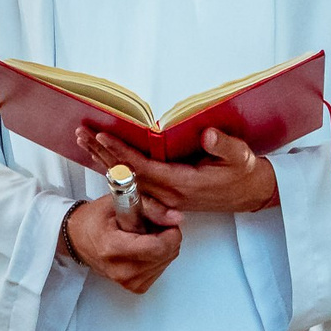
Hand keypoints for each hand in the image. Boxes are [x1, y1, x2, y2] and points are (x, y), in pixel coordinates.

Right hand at [63, 195, 180, 294]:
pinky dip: (157, 257)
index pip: (159, 247)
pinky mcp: (134, 287)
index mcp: (113, 248)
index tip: (165, 222)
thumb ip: (151, 208)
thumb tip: (176, 218)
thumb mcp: (119, 203)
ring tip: (142, 237)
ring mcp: (127, 281)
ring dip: (162, 246)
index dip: (170, 232)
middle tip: (149, 226)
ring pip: (167, 261)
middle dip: (166, 236)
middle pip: (166, 254)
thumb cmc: (94, 220)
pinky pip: (161, 269)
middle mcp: (121, 270)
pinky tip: (142, 249)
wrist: (77, 238)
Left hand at [81, 126, 278, 216]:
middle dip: (102, 153)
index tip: (103, 136)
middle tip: (81, 133)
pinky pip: (133, 182)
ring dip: (103, 159)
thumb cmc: (245, 172)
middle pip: (127, 174)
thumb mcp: (242, 156)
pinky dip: (114, 167)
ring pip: (127, 179)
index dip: (122, 153)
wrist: (249, 193)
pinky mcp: (163, 196)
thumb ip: (224, 146)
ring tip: (82, 140)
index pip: (144, 168)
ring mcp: (164, 198)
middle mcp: (168, 194)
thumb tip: (207, 135)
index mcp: (183, 184)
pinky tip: (99, 156)